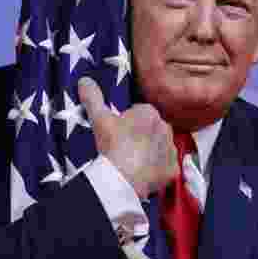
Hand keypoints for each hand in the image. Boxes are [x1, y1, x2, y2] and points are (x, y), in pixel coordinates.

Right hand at [77, 77, 177, 197]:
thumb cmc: (113, 146)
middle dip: (141, 135)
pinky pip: (166, 167)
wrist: (123, 178)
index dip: (128, 121)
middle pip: (152, 129)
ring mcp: (171, 149)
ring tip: (132, 161)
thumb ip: (92, 97)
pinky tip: (143, 173)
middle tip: (124, 146)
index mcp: (149, 113)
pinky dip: (158, 169)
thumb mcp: (99, 119)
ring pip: (160, 147)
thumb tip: (84, 80)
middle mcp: (165, 128)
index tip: (118, 131)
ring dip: (150, 151)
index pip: (140, 112)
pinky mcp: (173, 169)